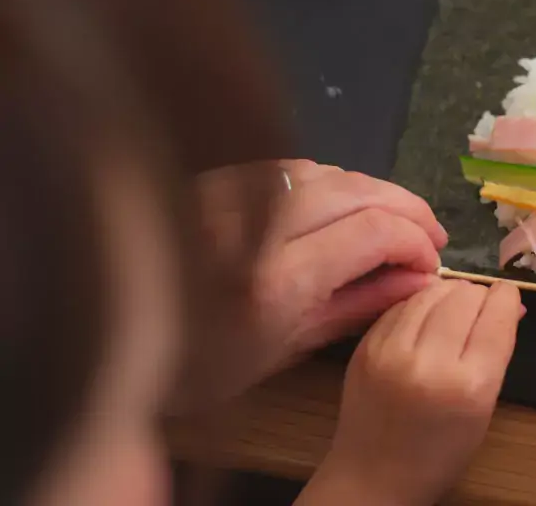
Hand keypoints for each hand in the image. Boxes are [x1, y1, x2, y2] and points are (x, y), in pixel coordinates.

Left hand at [194, 160, 448, 398]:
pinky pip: (286, 168)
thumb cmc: (196, 367)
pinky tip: (334, 207)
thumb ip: (353, 306)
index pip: (375, 232)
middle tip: (429, 236)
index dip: (416, 242)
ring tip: (389, 220)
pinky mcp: (210, 182)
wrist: (104, 341)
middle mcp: (254, 227)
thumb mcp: (281, 352)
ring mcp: (228, 196)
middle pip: (358, 190)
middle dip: (406, 209)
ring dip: (369, 192)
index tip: (430, 264)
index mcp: (275, 282)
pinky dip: (325, 183)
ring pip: (325, 170)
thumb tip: (416, 279)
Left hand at [300, 280, 523, 505]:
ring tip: (455, 307)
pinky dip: (420, 304)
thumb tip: (508, 304)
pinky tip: (426, 316)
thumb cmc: (440, 452)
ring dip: (449, 293)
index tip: (507, 297)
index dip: (506, 297)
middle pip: (465, 296)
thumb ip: (496, 353)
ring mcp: (391, 352)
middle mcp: (430, 362)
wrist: (372, 478)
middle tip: (481, 307)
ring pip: (431, 293)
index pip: (496, 314)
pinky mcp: (365, 348)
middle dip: (479, 294)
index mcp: (470, 385)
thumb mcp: (483, 408)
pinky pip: (401, 306)